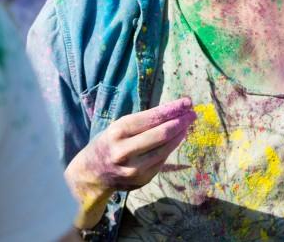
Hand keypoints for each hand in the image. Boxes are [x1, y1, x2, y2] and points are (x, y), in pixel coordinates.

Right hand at [65, 98, 196, 227]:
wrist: (91, 174)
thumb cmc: (108, 143)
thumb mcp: (118, 127)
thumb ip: (143, 122)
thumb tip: (174, 111)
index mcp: (118, 132)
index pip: (152, 118)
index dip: (173, 109)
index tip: (187, 102)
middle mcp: (125, 151)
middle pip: (162, 134)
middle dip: (181, 121)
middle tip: (192, 113)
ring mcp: (134, 168)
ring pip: (166, 149)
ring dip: (180, 135)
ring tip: (187, 125)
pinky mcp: (141, 180)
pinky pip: (162, 161)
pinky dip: (171, 148)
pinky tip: (177, 139)